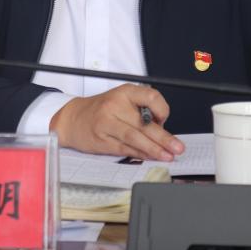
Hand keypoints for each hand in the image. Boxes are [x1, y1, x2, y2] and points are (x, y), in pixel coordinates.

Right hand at [49, 83, 184, 160]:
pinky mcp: (101, 140)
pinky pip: (125, 149)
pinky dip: (139, 154)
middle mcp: (115, 105)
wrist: (73, 118)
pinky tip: (149, 157)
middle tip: (177, 148)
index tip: (165, 120)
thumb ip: (142, 110)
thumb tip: (164, 131)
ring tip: (167, 156)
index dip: (162, 110)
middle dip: (164, 138)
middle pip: (144, 124)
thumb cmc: (101, 110)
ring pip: (135, 138)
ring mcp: (106, 123)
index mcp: (124, 92)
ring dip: (153, 149)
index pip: (151, 97)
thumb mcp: (121, 100)